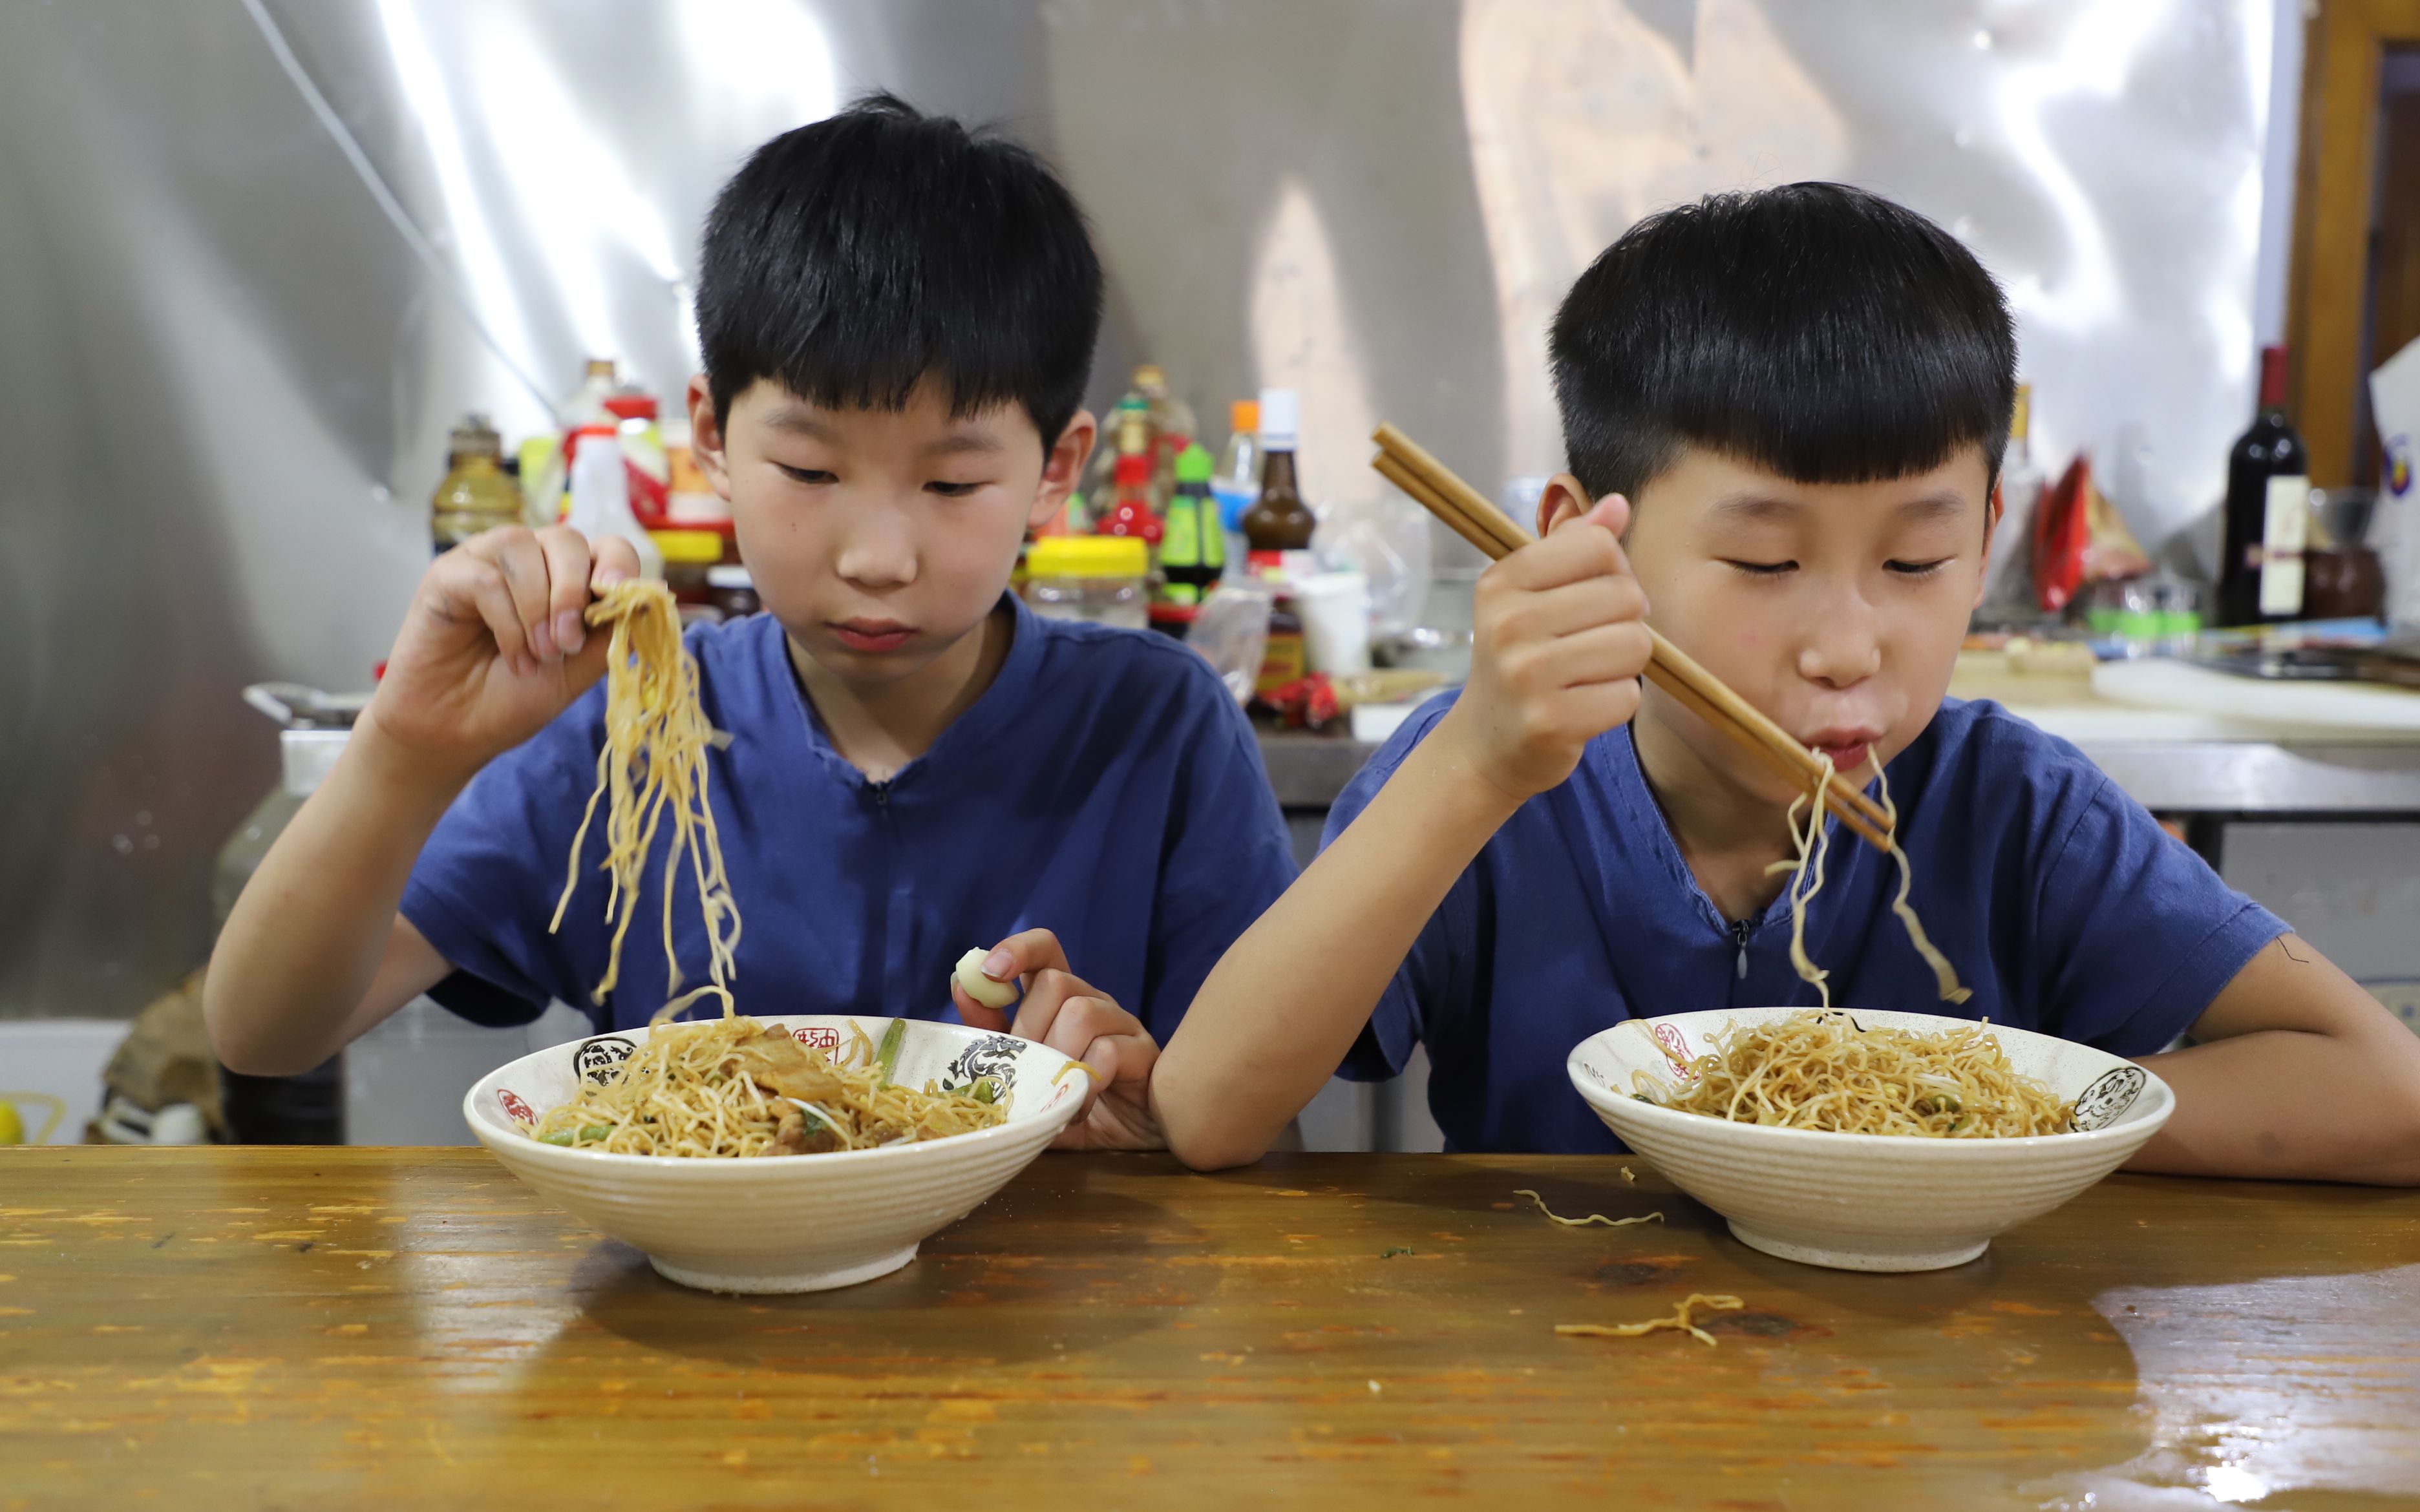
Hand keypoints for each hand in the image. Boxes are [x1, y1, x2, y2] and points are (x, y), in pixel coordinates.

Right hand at [362, 526, 641, 788]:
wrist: (458, 731)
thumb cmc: (516, 697)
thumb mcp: (579, 669)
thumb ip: (611, 633)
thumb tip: (649, 599)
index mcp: (569, 577)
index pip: (607, 546)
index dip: (618, 566)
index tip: (617, 600)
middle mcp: (531, 560)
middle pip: (565, 539)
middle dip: (573, 591)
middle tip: (566, 645)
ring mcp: (487, 561)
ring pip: (522, 546)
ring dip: (537, 606)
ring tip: (539, 654)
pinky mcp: (448, 574)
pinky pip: (486, 577)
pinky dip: (507, 622)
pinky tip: (513, 657)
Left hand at [952, 929, 1161, 1150]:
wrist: (1123, 1137)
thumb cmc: (1066, 1099)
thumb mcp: (1022, 1071)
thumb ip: (992, 1034)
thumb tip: (960, 985)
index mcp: (1062, 998)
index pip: (1045, 950)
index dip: (1018, 949)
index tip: (990, 970)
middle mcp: (1093, 1000)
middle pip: (1056, 983)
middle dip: (1031, 1029)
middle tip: (1029, 1072)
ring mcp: (1122, 1022)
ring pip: (1082, 1013)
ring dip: (1060, 1057)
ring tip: (1056, 1094)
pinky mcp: (1143, 1051)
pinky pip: (1108, 1050)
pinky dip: (1085, 1082)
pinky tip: (1080, 1106)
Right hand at [1437, 494, 1650, 801]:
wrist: (1486, 744)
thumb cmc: (1520, 660)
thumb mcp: (1532, 595)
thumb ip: (1575, 546)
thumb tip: (1617, 504)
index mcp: (1502, 581)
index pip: (1598, 545)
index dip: (1614, 571)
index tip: (1593, 599)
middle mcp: (1508, 623)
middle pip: (1626, 595)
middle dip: (1624, 621)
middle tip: (1589, 644)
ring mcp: (1526, 674)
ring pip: (1635, 644)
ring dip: (1625, 664)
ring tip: (1588, 675)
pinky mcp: (1551, 721)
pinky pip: (1628, 695)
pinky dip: (1617, 702)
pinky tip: (1584, 706)